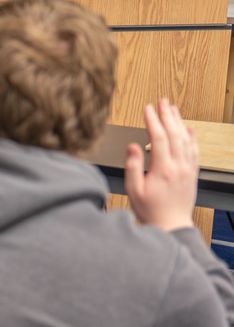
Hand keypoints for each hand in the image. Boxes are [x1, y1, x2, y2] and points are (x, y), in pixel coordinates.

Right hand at [124, 98, 198, 231]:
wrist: (171, 225)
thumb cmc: (150, 210)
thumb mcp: (133, 190)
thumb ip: (133, 166)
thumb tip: (133, 146)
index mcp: (163, 169)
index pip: (158, 138)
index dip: (152, 121)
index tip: (147, 108)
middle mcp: (178, 166)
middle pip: (174, 134)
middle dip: (167, 115)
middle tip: (162, 101)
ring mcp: (187, 169)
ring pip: (185, 140)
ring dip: (179, 122)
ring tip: (173, 109)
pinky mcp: (192, 173)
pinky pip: (195, 151)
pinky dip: (192, 137)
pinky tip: (189, 129)